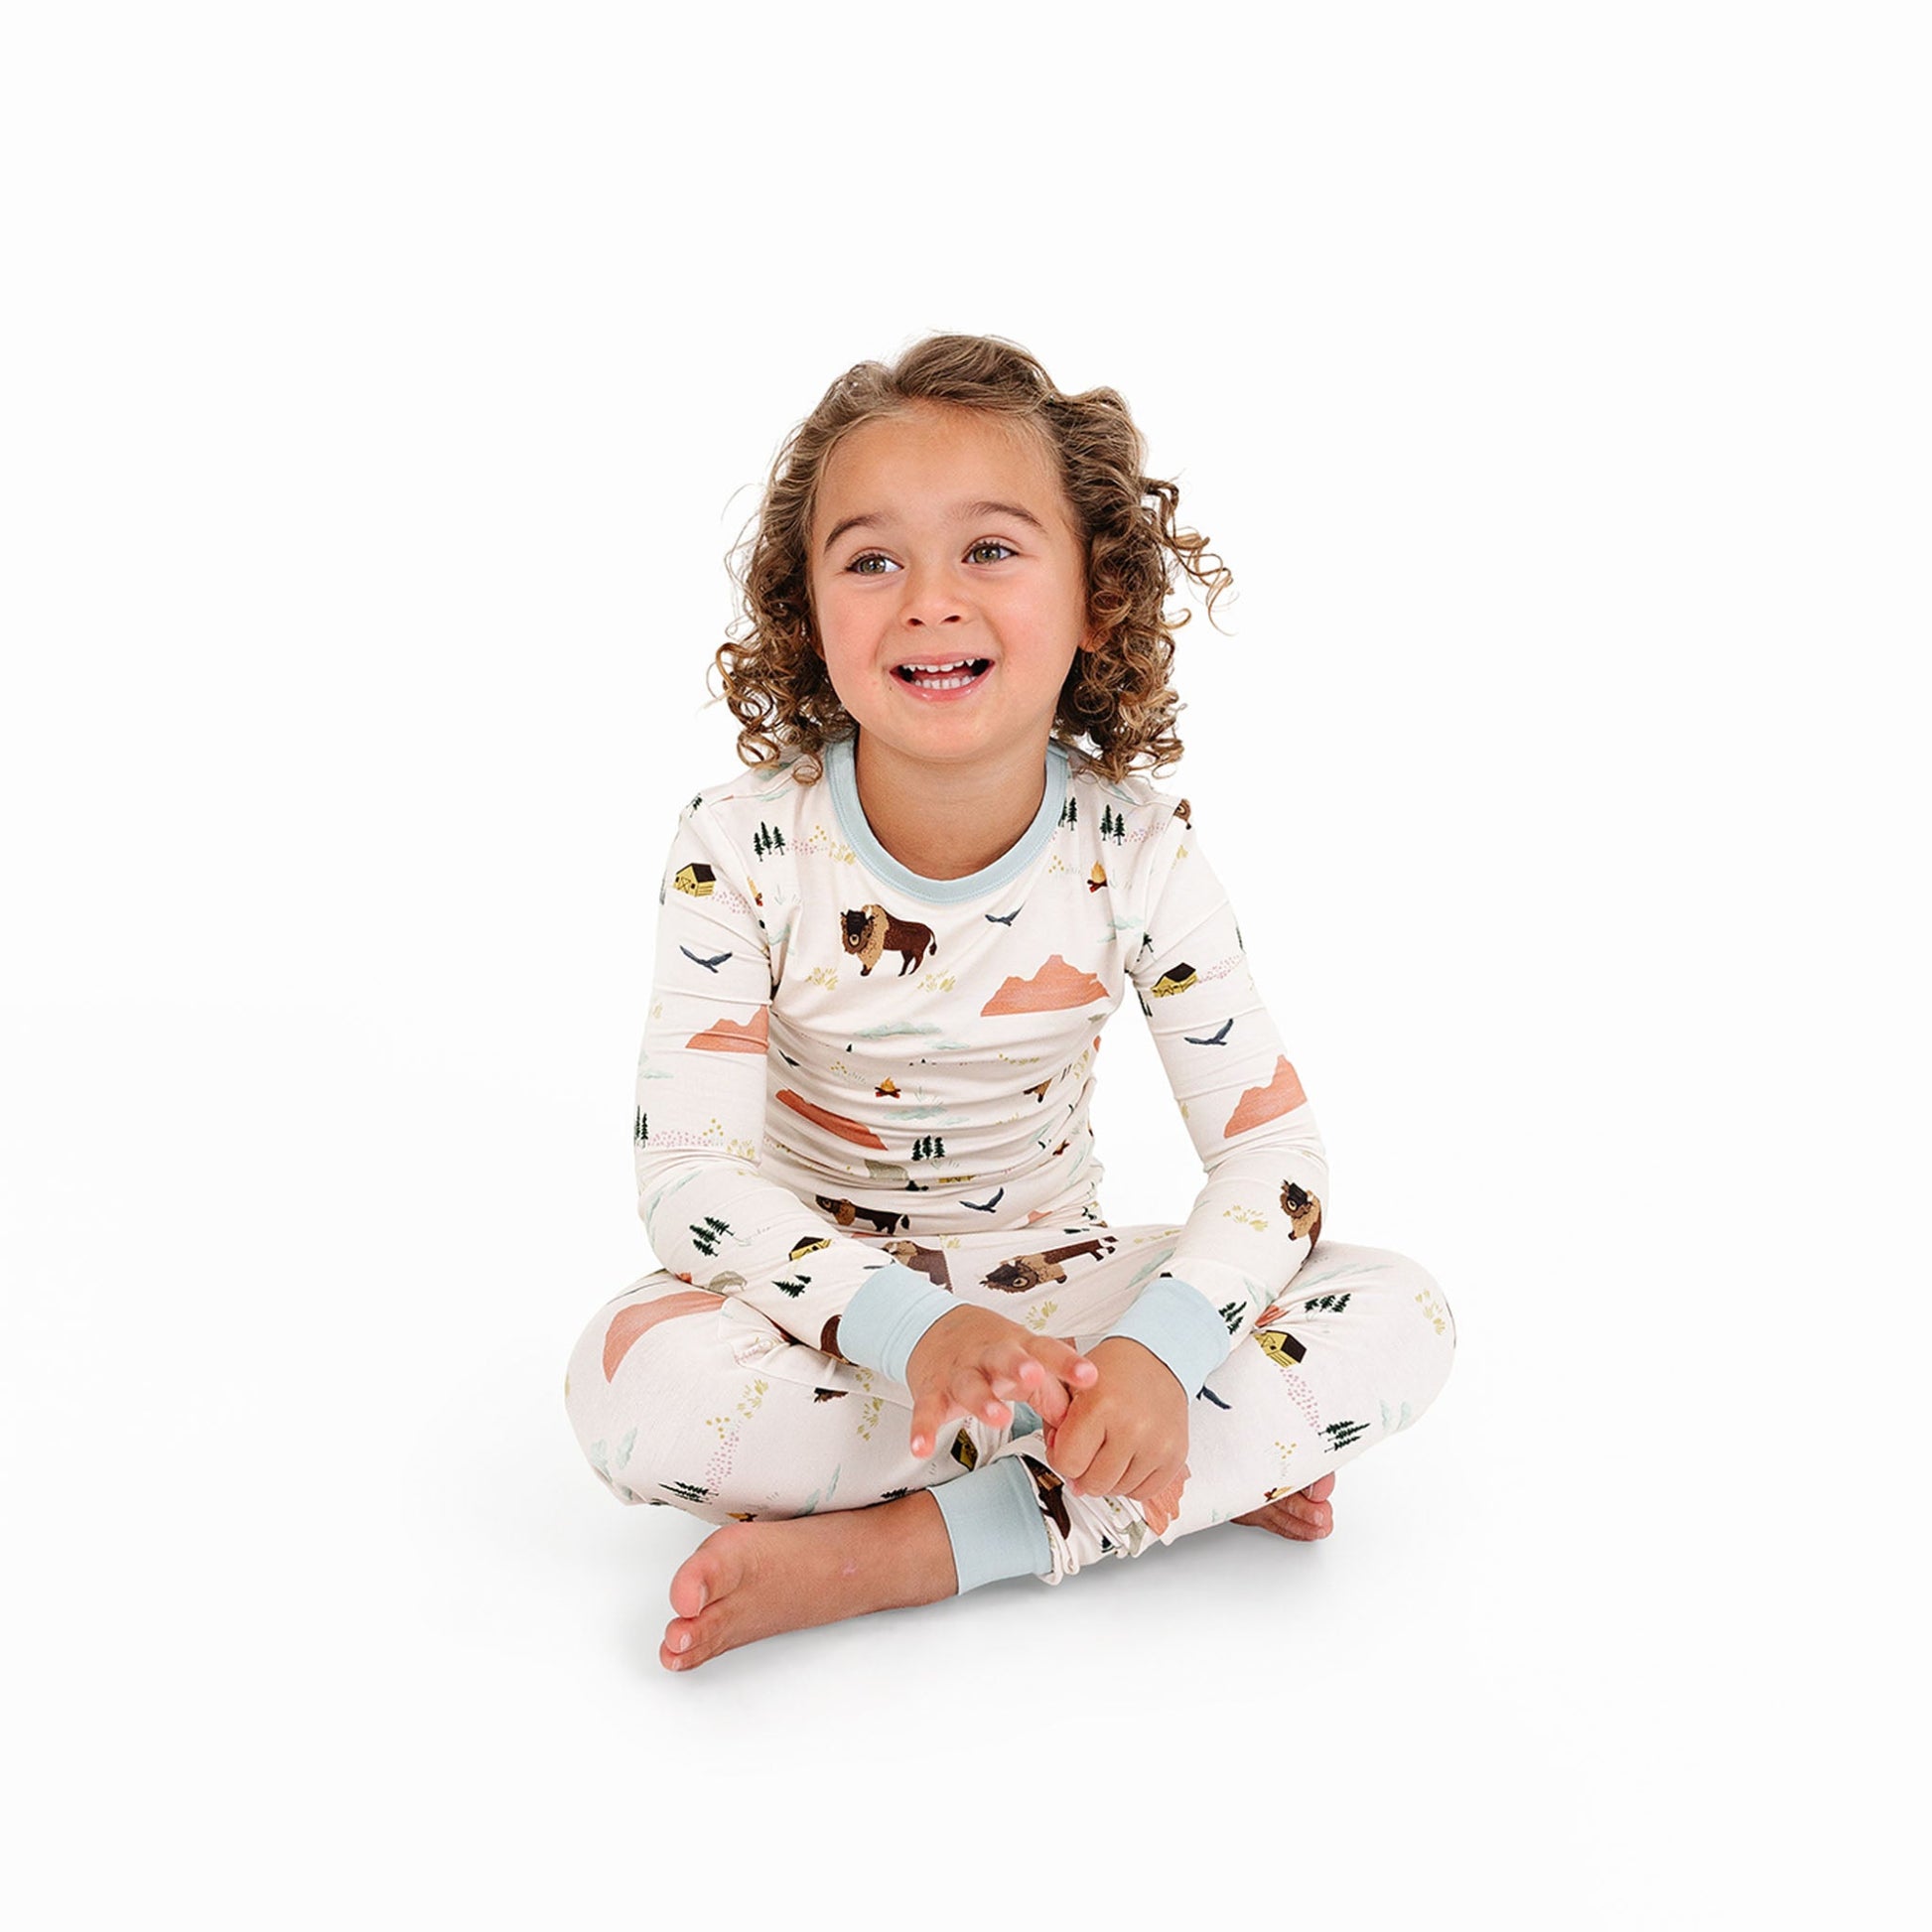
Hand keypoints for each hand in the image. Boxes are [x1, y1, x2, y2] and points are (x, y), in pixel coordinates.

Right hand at [905, 1305, 1098, 1458]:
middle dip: (1019, 1366)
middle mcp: (988, 1356)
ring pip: (969, 1384)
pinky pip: (925, 1411)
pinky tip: (921, 1447)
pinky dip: (922, 1429)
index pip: (1046, 1351)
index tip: (1089, 1376)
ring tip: (998, 1418)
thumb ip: (1053, 1393)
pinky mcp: (930, 1391)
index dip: (1067, 1363)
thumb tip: (1077, 1427)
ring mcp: (958, 1373)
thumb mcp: (1026, 1362)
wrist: (934, 1328)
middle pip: (1004, 1357)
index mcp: (1017, 1347)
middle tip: (1034, 1375)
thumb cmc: (991, 1351)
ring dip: (983, 1400)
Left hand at [1044, 1336, 1190, 1507]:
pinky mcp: (1176, 1455)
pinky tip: (1127, 1459)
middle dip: (1082, 1471)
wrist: (1158, 1356)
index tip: (1065, 1445)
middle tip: (1087, 1449)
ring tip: (1109, 1448)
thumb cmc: (1114, 1369)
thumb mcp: (1071, 1385)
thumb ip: (1056, 1427)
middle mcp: (1133, 1427)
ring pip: (1117, 1491)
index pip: (1068, 1463)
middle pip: (1093, 1483)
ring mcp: (1157, 1444)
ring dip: (1108, 1476)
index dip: (1060, 1457)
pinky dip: (1131, 1482)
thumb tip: (1065, 1470)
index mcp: (1101, 1405)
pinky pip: (1144, 1493)